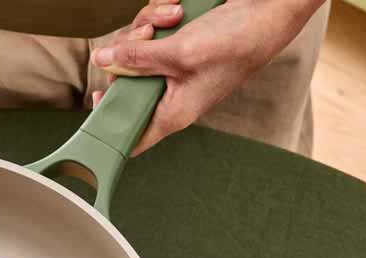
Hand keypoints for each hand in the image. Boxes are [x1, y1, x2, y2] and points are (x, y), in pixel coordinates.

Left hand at [92, 0, 323, 155]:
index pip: (132, 136)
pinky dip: (160, 15)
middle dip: (128, 51)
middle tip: (146, 34)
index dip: (110, 125)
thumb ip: (137, 57)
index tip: (96, 100)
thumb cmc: (237, 41)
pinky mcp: (179, 45)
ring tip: (172, 16)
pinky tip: (178, 8)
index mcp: (172, 113)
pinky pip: (153, 30)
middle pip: (126, 81)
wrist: (270, 10)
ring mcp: (174, 69)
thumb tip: (102, 60)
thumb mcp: (180, 51)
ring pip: (136, 49)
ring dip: (147, 25)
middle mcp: (171, 95)